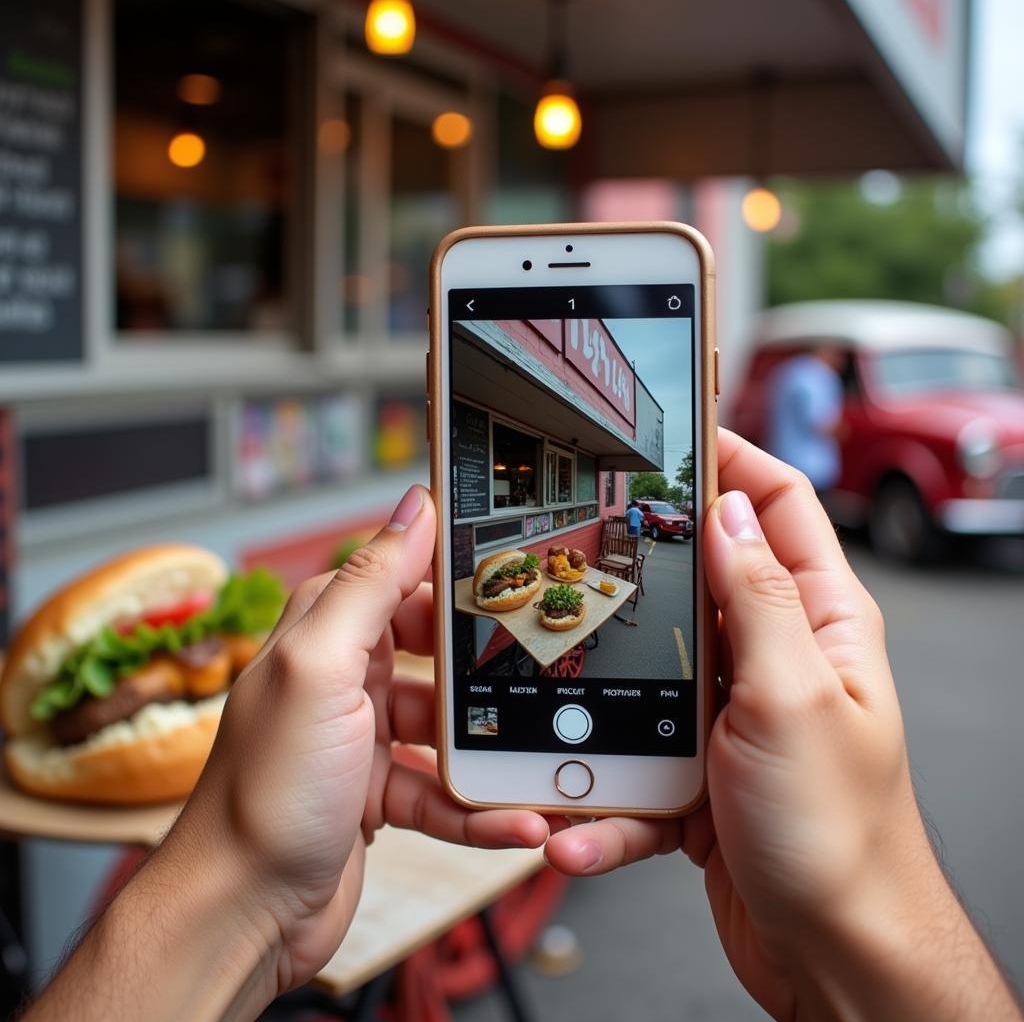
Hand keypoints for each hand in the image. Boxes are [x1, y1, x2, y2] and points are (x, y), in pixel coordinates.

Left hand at [173, 485, 547, 992]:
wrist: (239, 915)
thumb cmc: (264, 794)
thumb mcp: (320, 669)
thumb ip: (369, 585)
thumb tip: (411, 506)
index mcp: (326, 633)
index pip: (399, 575)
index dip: (453, 569)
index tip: (514, 565)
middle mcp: (344, 678)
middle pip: (437, 650)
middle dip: (485, 664)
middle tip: (540, 665)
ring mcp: (363, 737)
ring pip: (450, 725)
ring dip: (490, 747)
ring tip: (535, 762)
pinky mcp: (380, 792)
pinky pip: (445, 788)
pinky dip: (478, 806)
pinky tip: (512, 818)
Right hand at [545, 430, 1019, 1020]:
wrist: (833, 953)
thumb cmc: (839, 837)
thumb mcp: (794, 696)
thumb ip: (756, 597)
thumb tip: (727, 508)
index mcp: (819, 622)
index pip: (779, 505)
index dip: (729, 458)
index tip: (673, 431)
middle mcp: (776, 657)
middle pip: (700, 577)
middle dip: (640, 570)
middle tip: (580, 555)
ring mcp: (732, 712)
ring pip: (649, 668)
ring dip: (607, 700)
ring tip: (570, 722)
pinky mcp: (696, 766)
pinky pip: (634, 756)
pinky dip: (606, 790)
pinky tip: (590, 821)